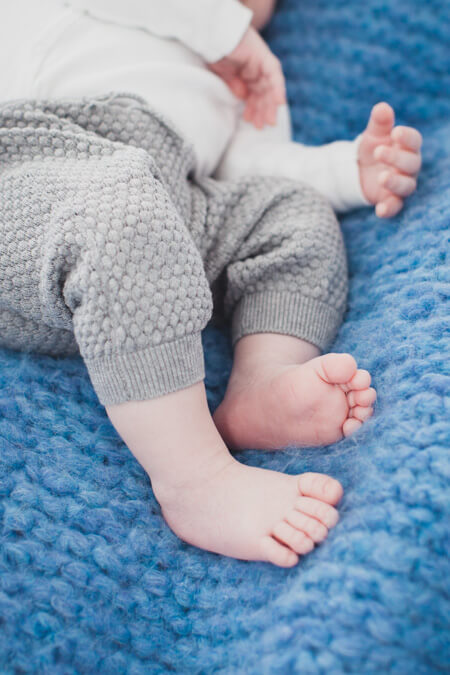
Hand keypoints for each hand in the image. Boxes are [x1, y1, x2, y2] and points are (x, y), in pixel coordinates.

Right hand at [207, 26, 285, 128]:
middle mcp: (256, 68)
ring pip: (270, 88)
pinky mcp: (264, 58)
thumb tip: (241, 96)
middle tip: (260, 127)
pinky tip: (278, 103)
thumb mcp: (223, 75)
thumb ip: (234, 85)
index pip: (254, 94)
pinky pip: (275, 75)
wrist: (212, 35)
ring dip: (269, 105)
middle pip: (263, 93)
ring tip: (268, 122)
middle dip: (262, 110)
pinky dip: (277, 89)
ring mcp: (261, 62)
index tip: (251, 122)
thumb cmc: (214, 52)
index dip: (253, 108)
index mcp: (246, 73)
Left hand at [358, 102, 421, 217]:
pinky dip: (389, 209)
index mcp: (407, 147)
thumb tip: (382, 107)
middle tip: (378, 152)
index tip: (395, 132)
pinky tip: (380, 211)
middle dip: (396, 158)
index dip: (407, 137)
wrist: (358, 170)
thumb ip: (379, 123)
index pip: (414, 141)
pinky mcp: (391, 200)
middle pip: (411, 163)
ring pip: (407, 186)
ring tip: (381, 177)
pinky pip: (395, 206)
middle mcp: (409, 167)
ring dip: (395, 182)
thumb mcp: (373, 135)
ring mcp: (401, 184)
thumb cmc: (372, 148)